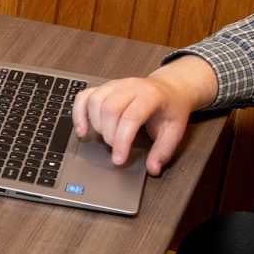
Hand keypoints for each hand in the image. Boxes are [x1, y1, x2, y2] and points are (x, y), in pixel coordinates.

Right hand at [70, 55, 215, 174]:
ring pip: (95, 101)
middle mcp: (131, 86)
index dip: (122, 141)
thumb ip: (163, 151)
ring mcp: (115, 85)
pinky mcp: (104, 88)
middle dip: (109, 135)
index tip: (118, 160)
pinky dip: (78, 113)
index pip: (131, 117)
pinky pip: (84, 96)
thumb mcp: (175, 131)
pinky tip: (82, 130)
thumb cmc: (170, 109)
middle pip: (109, 109)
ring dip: (96, 125)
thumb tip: (152, 169)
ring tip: (105, 138)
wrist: (170, 89)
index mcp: (151, 96)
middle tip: (116, 148)